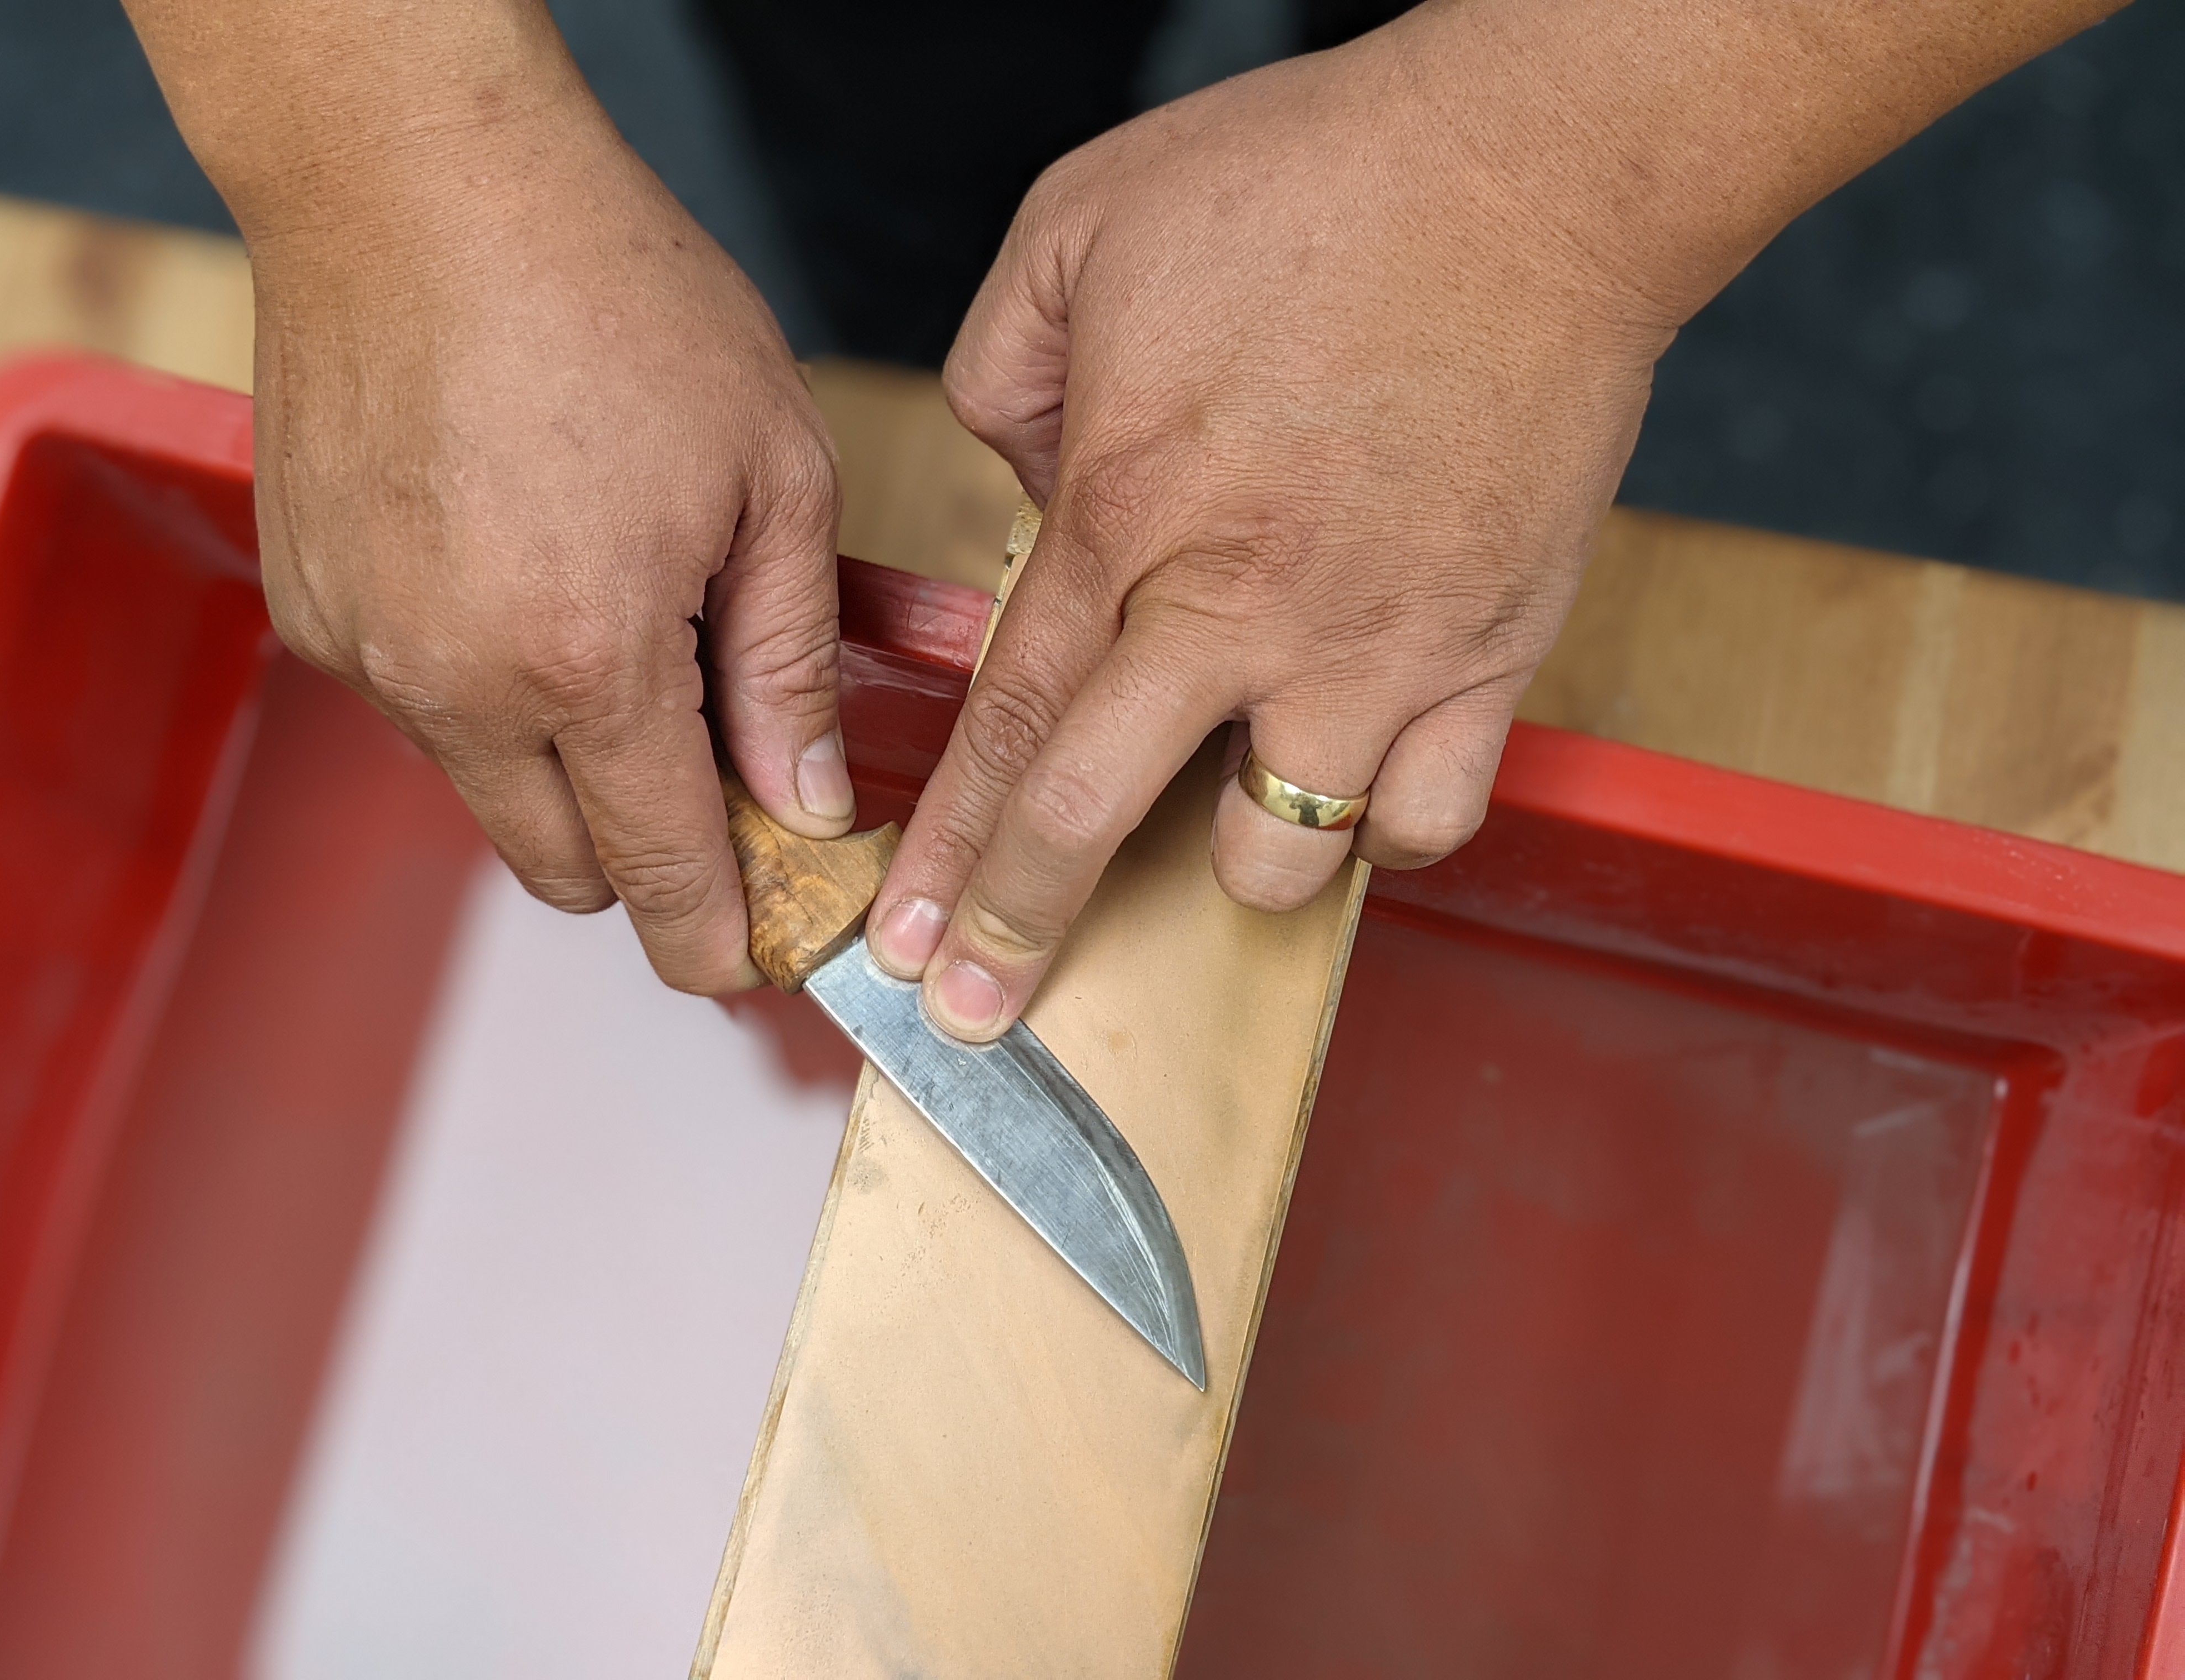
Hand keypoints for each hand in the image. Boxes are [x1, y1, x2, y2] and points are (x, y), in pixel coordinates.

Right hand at [246, 97, 846, 992]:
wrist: (417, 178)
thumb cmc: (612, 297)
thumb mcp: (773, 472)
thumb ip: (788, 662)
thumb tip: (805, 799)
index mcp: (586, 658)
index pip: (660, 871)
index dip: (713, 937)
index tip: (742, 957)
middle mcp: (454, 680)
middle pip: (561, 867)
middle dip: (643, 857)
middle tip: (709, 775)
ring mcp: (367, 647)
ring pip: (486, 787)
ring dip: (559, 758)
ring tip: (610, 617)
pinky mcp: (309, 604)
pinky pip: (417, 702)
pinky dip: (479, 680)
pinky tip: (519, 565)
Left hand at [863, 11, 1682, 1039]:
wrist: (1532, 171)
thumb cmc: (1312, 182)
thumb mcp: (1083, 230)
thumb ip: (1005, 374)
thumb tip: (1015, 486)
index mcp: (1128, 509)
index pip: (1009, 720)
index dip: (949, 844)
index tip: (904, 937)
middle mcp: (1241, 605)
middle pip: (1101, 815)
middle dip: (1024, 929)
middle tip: (974, 1013)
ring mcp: (1376, 644)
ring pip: (1280, 854)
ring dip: (1228, 876)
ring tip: (1211, 841)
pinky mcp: (1494, 649)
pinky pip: (1432, 816)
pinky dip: (1387, 835)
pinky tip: (1354, 796)